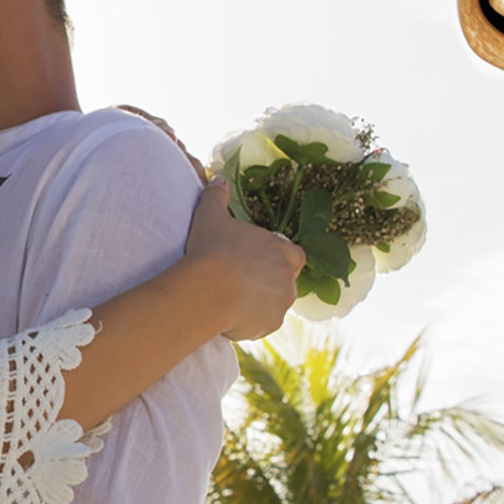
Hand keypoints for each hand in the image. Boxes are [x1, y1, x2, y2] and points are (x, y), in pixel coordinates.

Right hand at [186, 175, 305, 339]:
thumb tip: (218, 178)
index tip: (258, 261)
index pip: (295, 256)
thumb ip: (217, 196)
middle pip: (285, 282)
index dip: (279, 259)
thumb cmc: (213, 249)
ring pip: (274, 305)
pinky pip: (262, 324)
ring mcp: (281, 304)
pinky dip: (250, 323)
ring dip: (259, 304)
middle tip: (241, 283)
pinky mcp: (269, 325)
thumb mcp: (211, 216)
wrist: (209, 288)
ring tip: (231, 301)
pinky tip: (229, 317)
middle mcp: (289, 278)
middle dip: (268, 283)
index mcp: (283, 251)